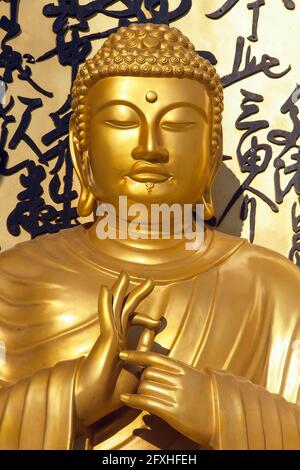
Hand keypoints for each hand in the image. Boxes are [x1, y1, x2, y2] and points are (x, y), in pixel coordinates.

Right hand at [75, 272, 159, 429]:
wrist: (95, 403)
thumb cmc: (113, 392)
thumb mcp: (137, 371)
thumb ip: (144, 352)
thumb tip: (152, 334)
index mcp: (122, 344)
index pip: (135, 325)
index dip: (147, 320)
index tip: (157, 322)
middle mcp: (115, 336)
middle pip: (127, 309)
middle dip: (138, 294)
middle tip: (149, 281)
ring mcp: (110, 336)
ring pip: (117, 307)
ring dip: (122, 290)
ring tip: (126, 274)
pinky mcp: (106, 338)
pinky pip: (107, 316)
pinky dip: (106, 302)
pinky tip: (106, 289)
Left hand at [119, 351, 213, 447]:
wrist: (225, 418)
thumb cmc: (208, 398)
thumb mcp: (194, 378)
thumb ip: (176, 371)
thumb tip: (158, 366)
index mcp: (183, 369)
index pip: (154, 357)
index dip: (136, 355)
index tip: (122, 354)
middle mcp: (178, 379)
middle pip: (147, 373)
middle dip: (141, 380)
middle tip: (141, 386)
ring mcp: (176, 395)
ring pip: (145, 387)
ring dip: (139, 392)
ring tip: (139, 397)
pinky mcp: (173, 412)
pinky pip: (147, 402)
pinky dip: (133, 400)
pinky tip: (125, 400)